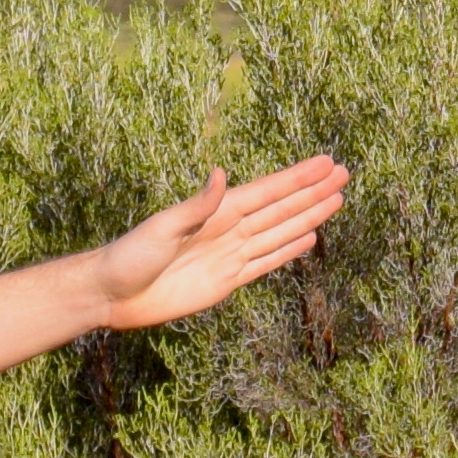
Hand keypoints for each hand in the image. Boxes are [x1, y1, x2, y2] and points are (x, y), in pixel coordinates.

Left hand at [79, 155, 350, 329]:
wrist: (113, 294)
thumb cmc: (130, 255)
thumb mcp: (162, 227)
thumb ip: (196, 205)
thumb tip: (222, 173)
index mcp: (217, 211)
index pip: (268, 192)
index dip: (298, 178)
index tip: (326, 162)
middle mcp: (229, 229)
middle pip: (281, 208)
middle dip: (312, 191)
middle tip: (344, 173)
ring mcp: (230, 255)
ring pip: (280, 232)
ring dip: (308, 216)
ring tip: (336, 200)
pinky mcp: (227, 281)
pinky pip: (265, 262)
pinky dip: (288, 250)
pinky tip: (307, 239)